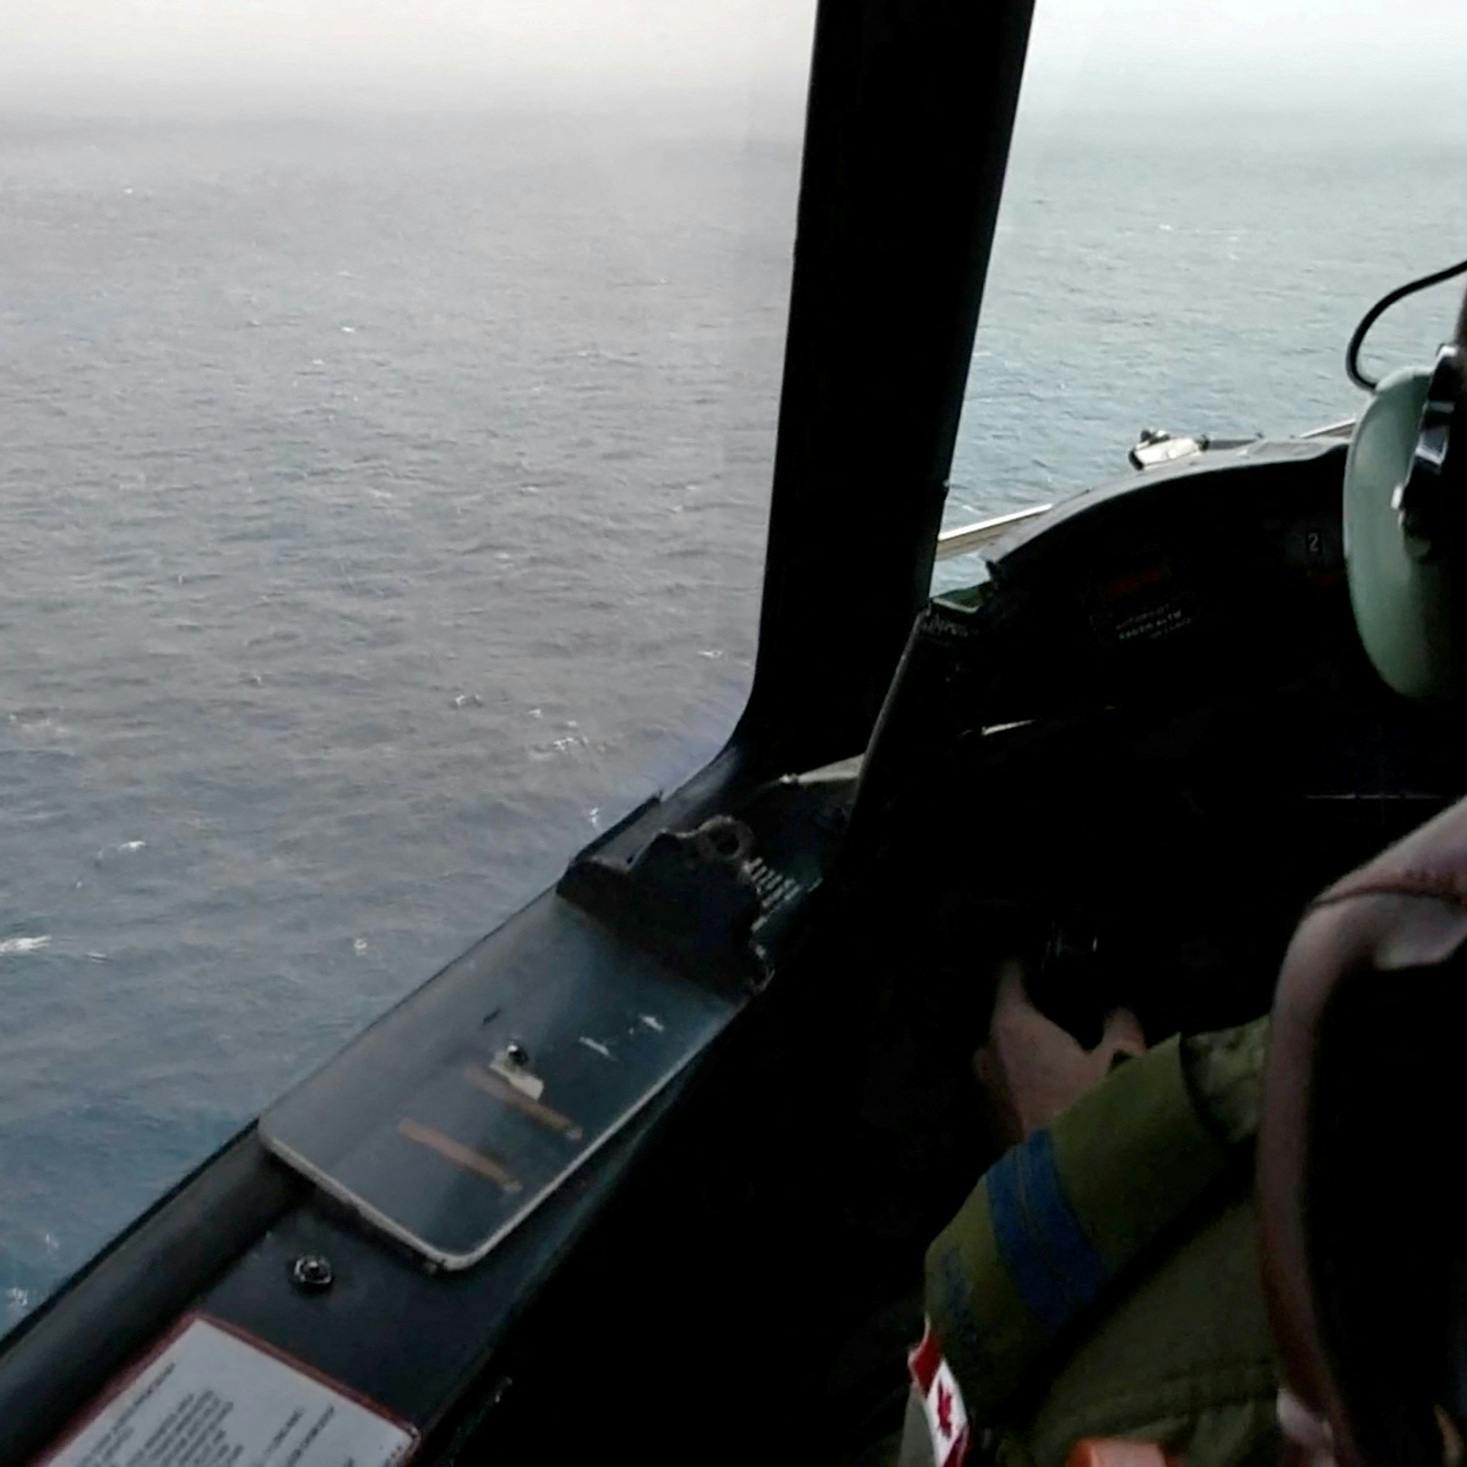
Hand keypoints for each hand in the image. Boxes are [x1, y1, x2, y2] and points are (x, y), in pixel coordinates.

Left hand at [974, 960, 1146, 1143]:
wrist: (1074, 1189)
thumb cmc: (1094, 1109)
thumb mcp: (1123, 1056)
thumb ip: (1119, 1021)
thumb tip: (1118, 1007)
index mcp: (1012, 1026)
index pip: (1009, 977)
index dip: (1029, 967)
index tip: (1049, 963)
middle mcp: (988, 1054)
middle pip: (1005, 1020)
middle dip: (1030, 1017)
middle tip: (1066, 1019)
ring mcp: (986, 1093)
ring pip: (1003, 1060)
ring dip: (1027, 1056)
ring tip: (1064, 1060)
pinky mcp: (993, 1127)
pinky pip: (1007, 1092)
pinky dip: (1026, 1087)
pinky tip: (1058, 1096)